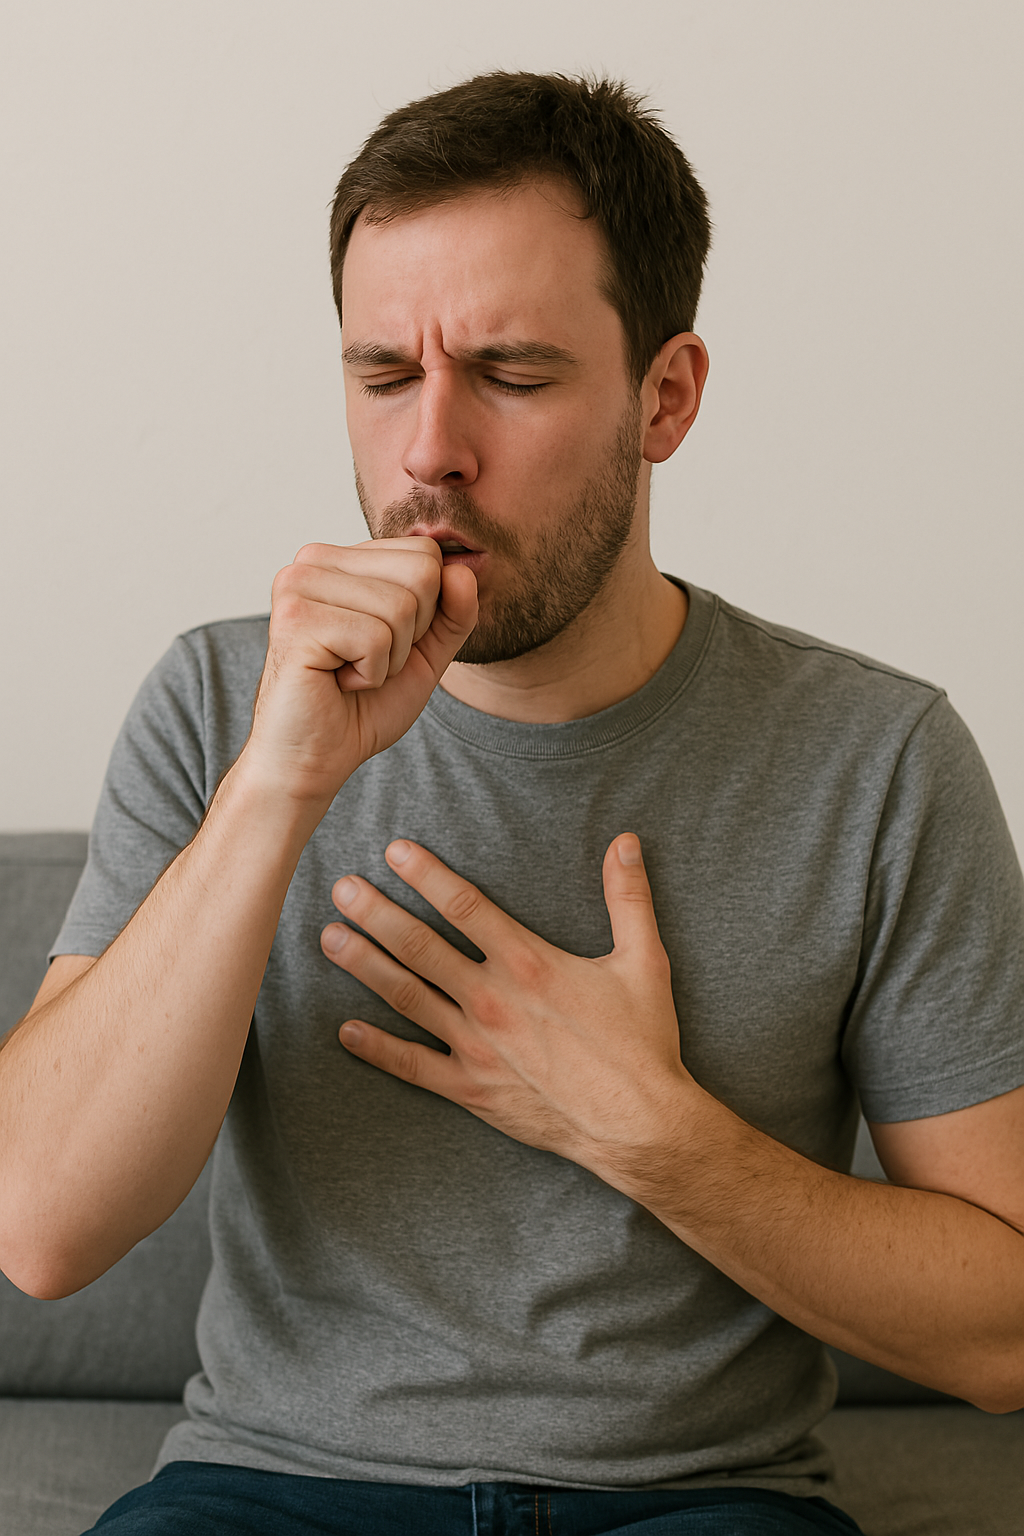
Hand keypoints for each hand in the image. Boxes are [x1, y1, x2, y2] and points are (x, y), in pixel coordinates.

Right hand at [242, 539, 477, 806]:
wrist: (314, 758)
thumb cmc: (361, 707)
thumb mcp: (424, 654)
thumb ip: (452, 613)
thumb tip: (462, 571)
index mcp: (340, 559)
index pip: (425, 555)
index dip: (426, 613)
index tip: (383, 644)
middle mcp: (313, 561)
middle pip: (421, 575)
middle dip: (411, 635)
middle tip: (366, 661)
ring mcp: (299, 585)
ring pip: (402, 608)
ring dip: (389, 659)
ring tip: (349, 673)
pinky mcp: (296, 619)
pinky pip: (376, 638)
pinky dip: (370, 674)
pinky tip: (337, 681)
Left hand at [320, 834, 693, 1177]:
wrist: (638, 1124)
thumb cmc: (642, 1042)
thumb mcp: (644, 960)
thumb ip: (628, 897)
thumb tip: (625, 840)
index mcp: (529, 963)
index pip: (465, 906)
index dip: (427, 875)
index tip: (395, 852)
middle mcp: (493, 999)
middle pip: (421, 946)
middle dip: (377, 912)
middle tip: (341, 887)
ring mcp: (476, 1046)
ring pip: (407, 996)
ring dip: (365, 965)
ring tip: (329, 937)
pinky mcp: (470, 1088)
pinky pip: (412, 1065)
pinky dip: (376, 1048)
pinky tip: (345, 1029)